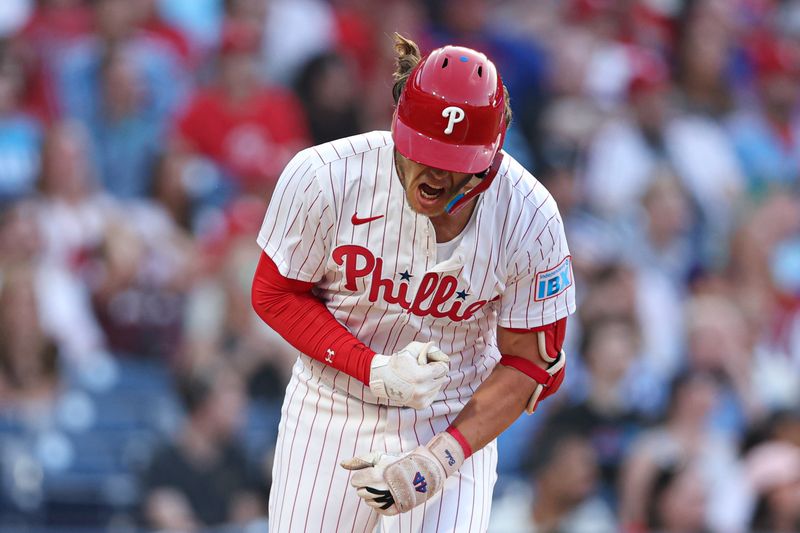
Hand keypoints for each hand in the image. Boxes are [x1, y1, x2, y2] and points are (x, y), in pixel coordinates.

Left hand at [340, 432, 464, 514]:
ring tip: (383, 487)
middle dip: (366, 486)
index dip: (361, 476)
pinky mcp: (395, 509)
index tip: (370, 473)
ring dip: (372, 495)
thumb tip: (341, 464)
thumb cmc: (397, 462)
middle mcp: (381, 489)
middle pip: (360, 493)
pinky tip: (385, 496)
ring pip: (368, 502)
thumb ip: (359, 460)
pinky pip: (379, 510)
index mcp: (376, 474)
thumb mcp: (378, 456)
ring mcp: (388, 500)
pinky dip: (379, 504)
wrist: (422, 471)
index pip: (355, 481)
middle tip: (377, 480)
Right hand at [369, 341, 449, 408]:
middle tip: (423, 368)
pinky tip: (419, 385)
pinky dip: (430, 389)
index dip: (437, 362)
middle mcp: (422, 390)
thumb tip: (445, 357)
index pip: (443, 368)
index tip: (429, 362)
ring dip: (433, 380)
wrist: (383, 379)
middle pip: (442, 378)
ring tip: (419, 377)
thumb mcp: (411, 349)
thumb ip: (429, 349)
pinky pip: (434, 394)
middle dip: (435, 371)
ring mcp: (421, 399)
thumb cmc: (397, 362)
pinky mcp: (421, 405)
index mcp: (420, 376)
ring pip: (439, 386)